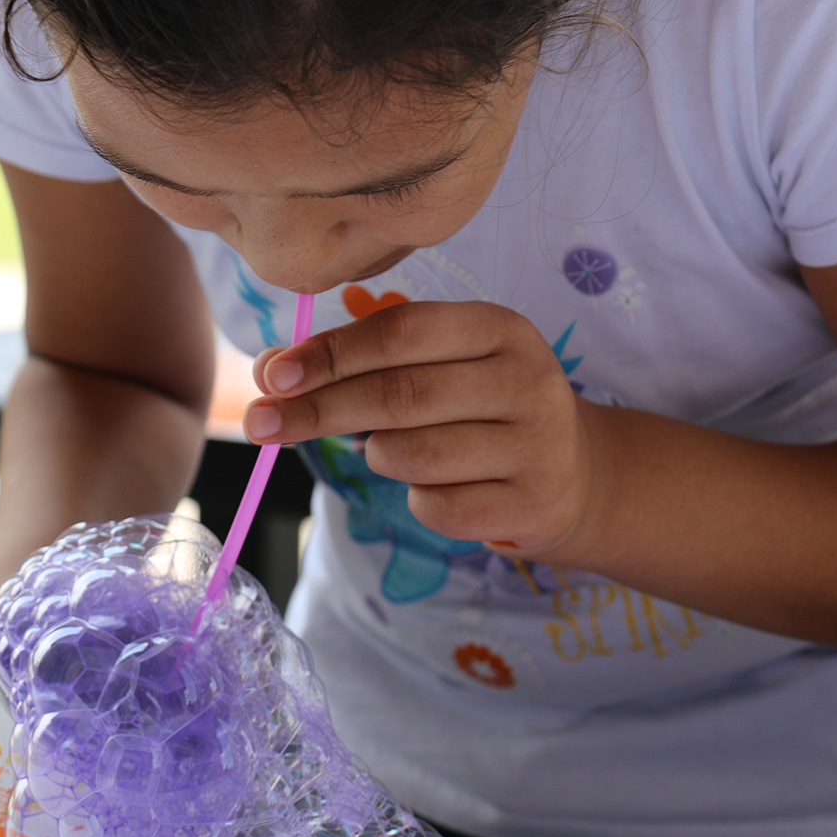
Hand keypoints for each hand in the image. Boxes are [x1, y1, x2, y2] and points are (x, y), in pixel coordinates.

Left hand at [246, 300, 596, 555]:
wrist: (576, 475)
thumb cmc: (484, 409)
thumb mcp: (439, 366)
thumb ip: (358, 360)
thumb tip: (268, 371)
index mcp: (502, 329)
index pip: (403, 332)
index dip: (332, 352)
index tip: (272, 375)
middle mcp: (528, 381)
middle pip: (400, 395)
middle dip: (319, 410)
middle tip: (260, 425)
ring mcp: (537, 447)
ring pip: (412, 456)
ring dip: (379, 455)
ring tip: (392, 450)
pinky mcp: (532, 506)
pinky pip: (437, 507)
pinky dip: (418, 500)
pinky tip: (441, 487)